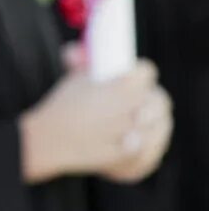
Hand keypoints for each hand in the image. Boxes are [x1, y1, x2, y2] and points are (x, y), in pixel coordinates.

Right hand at [19, 59, 171, 183]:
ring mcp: (137, 137)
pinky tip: (132, 142)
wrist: (49, 142)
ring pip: (161, 125)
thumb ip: (85, 62)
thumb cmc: (60, 108)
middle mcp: (134, 110)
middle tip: (138, 100)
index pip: (147, 71)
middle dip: (151, 98)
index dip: (140, 72)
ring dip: (152, 123)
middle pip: (160, 99)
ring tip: (134, 122)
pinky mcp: (136, 160)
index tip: (133, 75)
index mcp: (122, 87)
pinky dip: (146, 147)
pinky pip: (153, 151)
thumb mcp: (73, 77)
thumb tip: (84, 51)